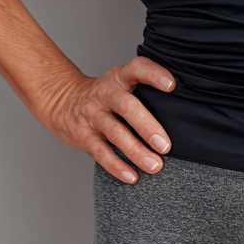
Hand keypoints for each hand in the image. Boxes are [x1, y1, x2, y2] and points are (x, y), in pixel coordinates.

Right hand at [39, 57, 175, 183]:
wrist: (62, 101)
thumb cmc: (104, 94)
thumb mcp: (120, 82)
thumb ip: (143, 89)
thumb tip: (181, 109)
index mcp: (119, 77)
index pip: (137, 68)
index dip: (154, 74)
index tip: (172, 85)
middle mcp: (105, 93)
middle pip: (127, 107)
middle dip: (148, 126)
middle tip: (166, 145)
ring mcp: (93, 114)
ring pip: (115, 133)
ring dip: (136, 151)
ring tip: (155, 165)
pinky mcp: (83, 135)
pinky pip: (101, 152)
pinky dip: (117, 166)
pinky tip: (132, 176)